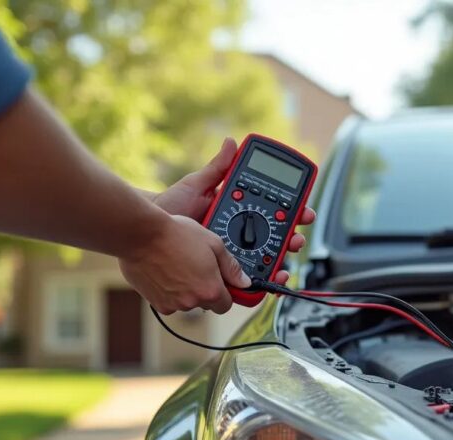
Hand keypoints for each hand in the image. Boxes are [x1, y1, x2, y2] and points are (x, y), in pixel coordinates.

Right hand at [119, 214, 250, 314]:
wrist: (141, 234)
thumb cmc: (176, 235)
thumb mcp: (213, 244)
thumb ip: (232, 267)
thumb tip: (244, 282)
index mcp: (211, 290)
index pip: (226, 305)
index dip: (225, 293)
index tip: (221, 282)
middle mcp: (192, 302)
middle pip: (206, 303)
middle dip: (205, 289)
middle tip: (197, 267)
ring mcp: (172, 304)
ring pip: (186, 302)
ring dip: (186, 290)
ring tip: (178, 265)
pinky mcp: (155, 303)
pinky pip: (168, 301)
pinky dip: (169, 291)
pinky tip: (165, 271)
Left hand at [154, 137, 315, 285]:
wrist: (148, 232)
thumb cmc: (171, 207)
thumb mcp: (196, 185)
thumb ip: (217, 168)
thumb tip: (231, 143)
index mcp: (238, 211)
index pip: (272, 212)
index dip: (292, 212)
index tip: (304, 212)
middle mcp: (239, 234)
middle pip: (275, 238)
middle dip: (292, 239)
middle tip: (297, 238)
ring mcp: (231, 255)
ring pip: (265, 260)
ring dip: (281, 262)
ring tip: (285, 261)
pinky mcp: (222, 273)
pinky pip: (246, 281)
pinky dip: (261, 284)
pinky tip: (270, 281)